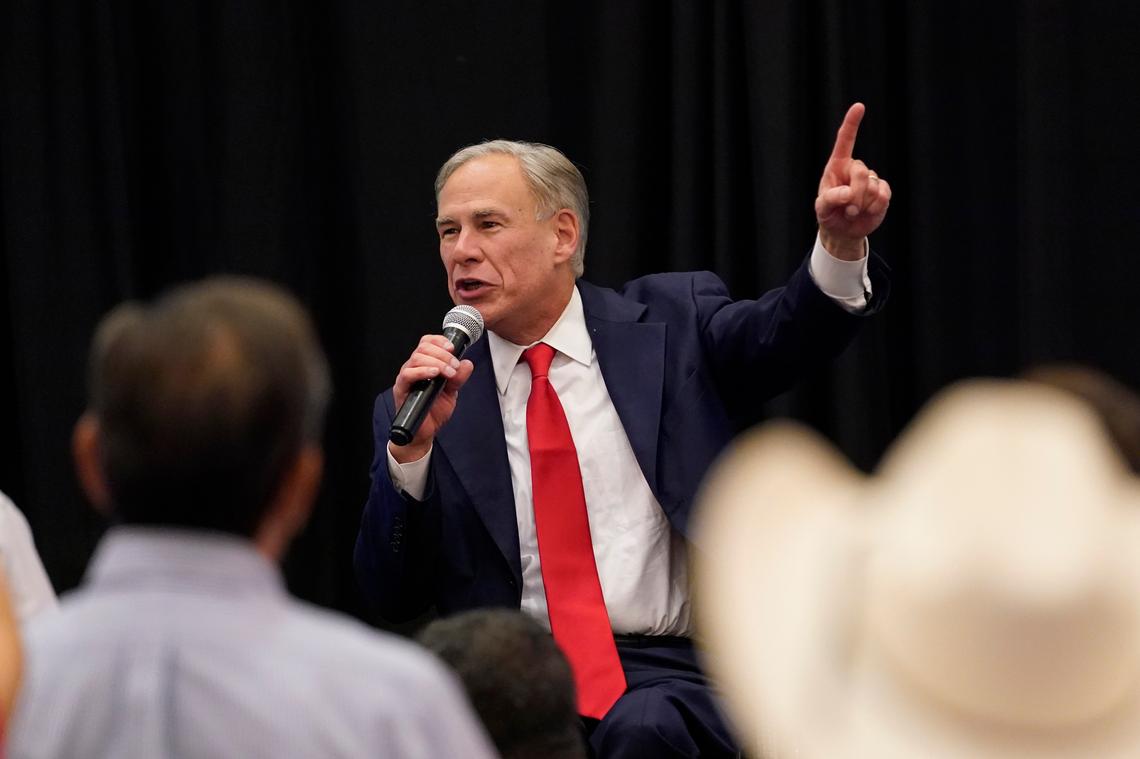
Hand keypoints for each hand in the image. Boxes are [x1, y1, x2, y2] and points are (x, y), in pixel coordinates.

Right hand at [388, 334, 473, 462]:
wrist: (425, 431)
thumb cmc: (434, 410)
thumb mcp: (451, 392)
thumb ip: (458, 378)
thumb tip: (467, 363)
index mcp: (424, 364)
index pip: (427, 342)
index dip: (439, 340)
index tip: (452, 348)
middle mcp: (414, 368)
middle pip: (423, 347)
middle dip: (442, 354)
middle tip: (454, 366)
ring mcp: (406, 377)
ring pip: (416, 358)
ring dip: (437, 362)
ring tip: (449, 373)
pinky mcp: (401, 389)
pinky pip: (408, 374)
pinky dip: (422, 371)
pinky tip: (434, 374)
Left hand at [815, 102, 890, 260]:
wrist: (843, 231)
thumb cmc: (829, 214)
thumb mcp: (822, 208)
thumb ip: (830, 199)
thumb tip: (848, 193)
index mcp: (837, 166)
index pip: (845, 141)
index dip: (852, 124)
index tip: (859, 106)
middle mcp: (855, 169)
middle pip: (861, 172)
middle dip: (854, 194)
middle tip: (847, 209)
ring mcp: (871, 179)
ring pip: (872, 186)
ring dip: (862, 204)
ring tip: (852, 212)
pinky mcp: (883, 192)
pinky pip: (883, 196)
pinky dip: (874, 208)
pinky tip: (866, 212)